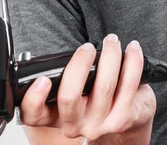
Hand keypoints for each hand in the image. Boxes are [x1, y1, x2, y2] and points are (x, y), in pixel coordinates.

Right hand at [19, 33, 156, 141]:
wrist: (129, 117)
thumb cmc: (96, 94)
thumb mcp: (76, 88)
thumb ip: (66, 75)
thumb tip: (70, 50)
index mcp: (55, 115)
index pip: (34, 114)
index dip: (34, 98)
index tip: (43, 78)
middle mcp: (73, 124)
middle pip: (69, 97)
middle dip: (79, 64)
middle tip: (87, 47)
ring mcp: (98, 125)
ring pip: (102, 86)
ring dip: (109, 55)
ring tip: (112, 41)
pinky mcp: (121, 120)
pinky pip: (128, 85)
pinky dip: (132, 62)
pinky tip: (132, 49)